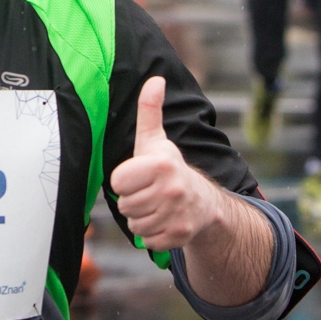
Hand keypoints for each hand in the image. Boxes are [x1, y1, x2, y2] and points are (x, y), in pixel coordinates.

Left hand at [110, 76, 222, 251]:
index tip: (139, 175)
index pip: (117, 182)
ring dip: (141, 218)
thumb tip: (155, 79)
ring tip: (156, 205)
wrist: (203, 201)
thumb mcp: (155, 140)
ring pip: (135, 225)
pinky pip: (147, 240)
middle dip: (133, 200)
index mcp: (160, 164)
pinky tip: (164, 220)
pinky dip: (152, 234)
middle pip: (124, 205)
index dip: (125, 180)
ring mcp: (177, 215)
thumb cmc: (168, 167)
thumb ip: (149, 111)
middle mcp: (171, 190)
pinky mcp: (179, 236)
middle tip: (149, 191)